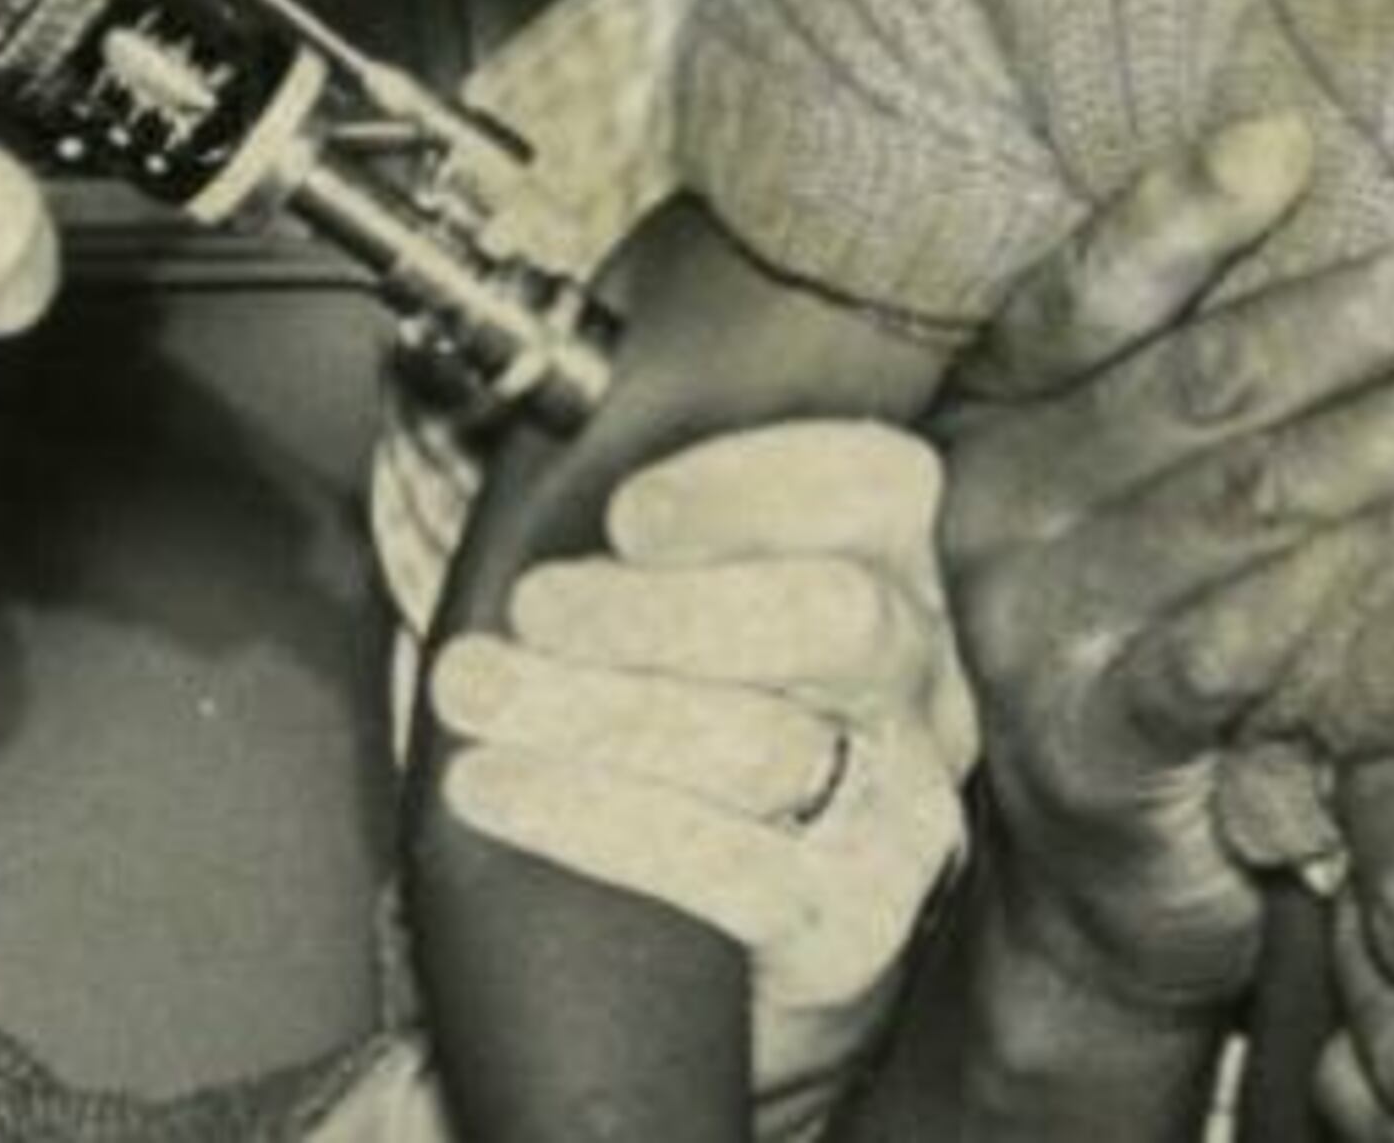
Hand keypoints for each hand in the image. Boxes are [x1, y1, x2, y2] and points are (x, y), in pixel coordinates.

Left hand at [430, 419, 975, 1106]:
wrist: (721, 954)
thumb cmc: (675, 728)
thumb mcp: (674, 606)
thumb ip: (637, 526)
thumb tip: (536, 438)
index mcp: (890, 569)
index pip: (877, 487)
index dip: (754, 486)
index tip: (624, 513)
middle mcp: (920, 685)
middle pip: (833, 618)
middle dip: (664, 607)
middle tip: (532, 607)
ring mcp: (901, 812)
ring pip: (762, 745)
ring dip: (593, 711)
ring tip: (473, 693)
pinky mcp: (853, 928)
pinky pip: (731, 871)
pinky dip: (593, 820)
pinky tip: (491, 789)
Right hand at [929, 120, 1393, 1018]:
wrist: (1086, 894)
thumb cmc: (1156, 642)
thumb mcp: (1153, 497)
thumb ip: (1228, 393)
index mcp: (1002, 415)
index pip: (1086, 293)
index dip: (1180, 212)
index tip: (1294, 134)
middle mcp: (998, 504)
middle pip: (1210, 378)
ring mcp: (1034, 629)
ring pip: (1247, 499)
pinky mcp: (1093, 748)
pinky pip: (1236, 647)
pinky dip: (1356, 575)